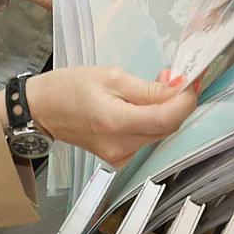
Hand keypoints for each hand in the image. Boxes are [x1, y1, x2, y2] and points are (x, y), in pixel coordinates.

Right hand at [22, 67, 197, 167]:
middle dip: (177, 102)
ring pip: (159, 132)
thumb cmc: (69, 88)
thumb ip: (148, 88)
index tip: (192, 79)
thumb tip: (179, 87)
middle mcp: (121, 146)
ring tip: (156, 86)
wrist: (41, 110)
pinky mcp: (119, 157)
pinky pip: (147, 137)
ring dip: (166, 110)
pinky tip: (144, 105)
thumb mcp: (111, 77)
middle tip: (173, 77)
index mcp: (116, 123)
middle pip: (167, 127)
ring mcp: (120, 155)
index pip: (167, 118)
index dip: (186, 99)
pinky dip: (152, 120)